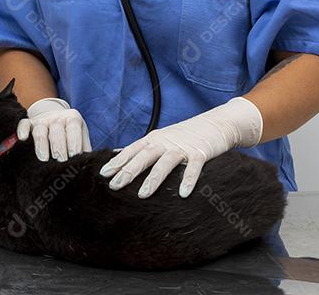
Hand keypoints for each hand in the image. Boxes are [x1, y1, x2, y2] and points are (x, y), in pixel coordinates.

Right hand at [16, 97, 91, 161]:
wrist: (56, 122)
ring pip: (40, 129)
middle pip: (56, 130)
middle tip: (60, 160)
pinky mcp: (29, 123)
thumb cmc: (71, 138)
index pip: (74, 128)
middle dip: (58, 146)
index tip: (73, 156)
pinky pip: (24, 124)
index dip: (74, 142)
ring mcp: (42, 120)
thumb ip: (85, 152)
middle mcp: (57, 118)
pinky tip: (22, 139)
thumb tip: (90, 168)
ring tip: (43, 158)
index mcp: (73, 119)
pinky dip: (22, 130)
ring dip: (41, 144)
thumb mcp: (82, 141)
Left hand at [98, 96, 262, 197]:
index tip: (103, 174)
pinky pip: (194, 167)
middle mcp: (165, 142)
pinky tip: (183, 194)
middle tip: (114, 185)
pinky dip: (189, 180)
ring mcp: (183, 147)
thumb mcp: (160, 138)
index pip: (132, 151)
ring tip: (142, 194)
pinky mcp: (201, 152)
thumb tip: (116, 155)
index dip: (118, 161)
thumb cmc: (184, 135)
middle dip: (128, 171)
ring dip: (153, 179)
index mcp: (154, 139)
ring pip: (165, 162)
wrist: (215, 124)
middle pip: (144, 156)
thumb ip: (141, 148)